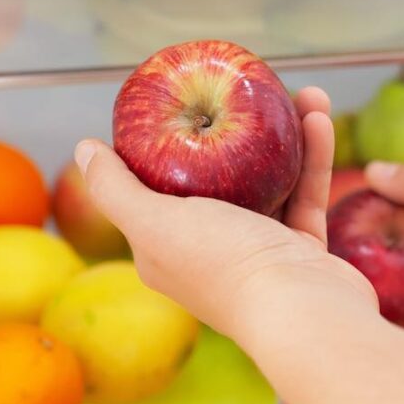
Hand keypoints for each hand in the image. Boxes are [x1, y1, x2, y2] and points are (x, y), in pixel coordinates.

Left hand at [73, 87, 375, 340]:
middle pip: (219, 177)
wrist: (306, 311)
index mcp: (165, 248)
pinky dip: (311, 157)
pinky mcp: (300, 249)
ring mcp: (257, 251)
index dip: (164, 144)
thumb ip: (115, 188)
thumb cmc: (225, 265)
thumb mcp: (156, 222)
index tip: (180, 101)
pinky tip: (319, 117)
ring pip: (269, 180)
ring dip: (284, 136)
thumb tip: (84, 148)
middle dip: (233, 132)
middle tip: (247, 92)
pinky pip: (303, 192)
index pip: (155, 187)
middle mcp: (208, 250)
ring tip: (299, 94)